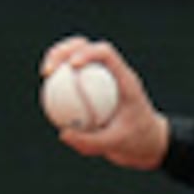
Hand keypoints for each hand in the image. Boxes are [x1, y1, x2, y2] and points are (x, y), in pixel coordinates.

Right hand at [38, 36, 170, 169]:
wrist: (148, 145)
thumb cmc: (138, 142)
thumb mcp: (118, 145)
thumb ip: (92, 141)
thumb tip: (63, 133)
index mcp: (124, 79)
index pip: (106, 54)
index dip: (86, 52)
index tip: (71, 66)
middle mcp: (112, 73)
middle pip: (86, 47)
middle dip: (64, 50)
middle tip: (49, 69)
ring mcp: (101, 79)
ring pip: (75, 59)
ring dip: (58, 60)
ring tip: (45, 73)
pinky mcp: (92, 89)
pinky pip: (73, 81)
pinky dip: (60, 83)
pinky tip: (46, 93)